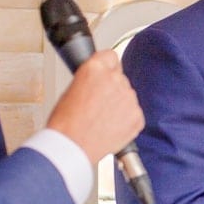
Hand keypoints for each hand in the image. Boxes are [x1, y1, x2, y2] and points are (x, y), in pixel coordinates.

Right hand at [45, 49, 144, 164]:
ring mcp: (128, 98)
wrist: (72, 147)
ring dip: (119, 104)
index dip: (107, 67)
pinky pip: (134, 114)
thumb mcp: (71, 89)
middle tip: (99, 105)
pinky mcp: (137, 116)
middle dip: (112, 89)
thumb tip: (98, 81)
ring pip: (127, 96)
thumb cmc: (66, 123)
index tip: (106, 73)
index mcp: (95, 69)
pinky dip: (126, 120)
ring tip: (102, 119)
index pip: (110, 56)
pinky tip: (110, 127)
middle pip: (120, 78)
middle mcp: (115, 80)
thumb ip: (90, 80)